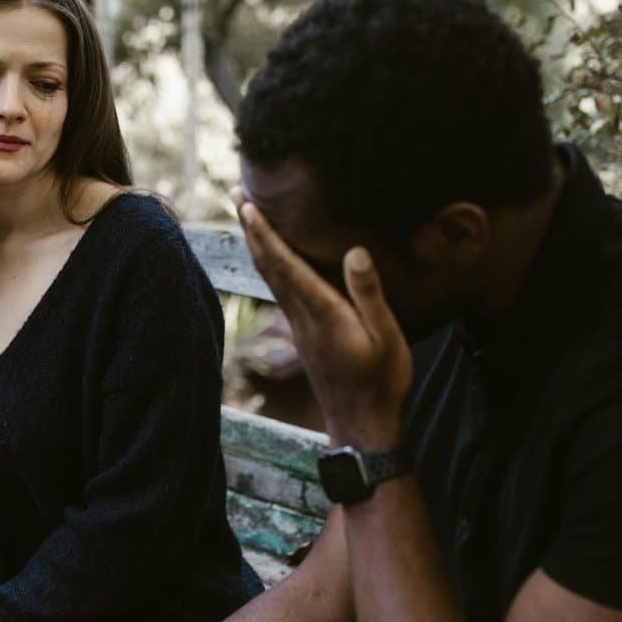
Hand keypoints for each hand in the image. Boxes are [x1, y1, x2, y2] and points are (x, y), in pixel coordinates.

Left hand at [235, 192, 411, 449]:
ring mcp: (300, 327)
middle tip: (235, 195)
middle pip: (269, 265)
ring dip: (257, 245)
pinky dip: (270, 265)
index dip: (266, 233)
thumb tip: (354, 252)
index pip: (286, 265)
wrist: (363, 426)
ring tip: (247, 217)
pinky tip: (272, 259)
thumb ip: (369, 294)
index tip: (248, 205)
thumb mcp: (386, 337)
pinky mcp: (304, 335)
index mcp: (323, 311)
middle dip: (251, 229)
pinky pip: (280, 290)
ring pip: (271, 277)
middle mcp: (303, 316)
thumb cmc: (382, 381)